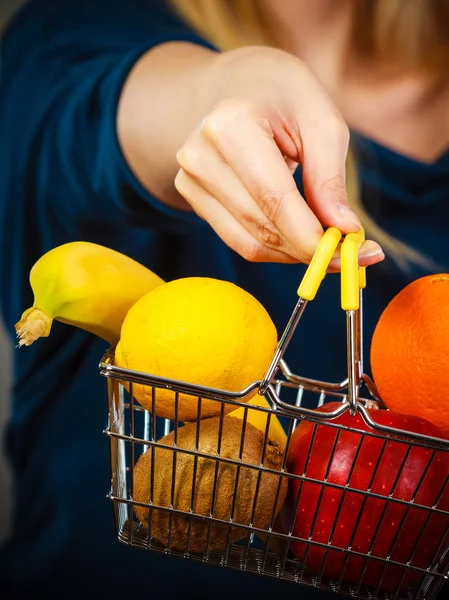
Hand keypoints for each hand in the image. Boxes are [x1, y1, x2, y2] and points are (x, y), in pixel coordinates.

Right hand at [174, 46, 383, 266]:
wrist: (238, 84)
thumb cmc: (285, 96)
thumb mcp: (322, 122)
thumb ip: (330, 180)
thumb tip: (345, 232)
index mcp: (232, 125)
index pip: (273, 198)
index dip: (309, 236)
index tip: (347, 255)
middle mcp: (200, 154)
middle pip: (261, 225)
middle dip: (308, 248)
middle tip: (348, 255)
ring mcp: (190, 178)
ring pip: (249, 241)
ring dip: (292, 252)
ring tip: (326, 243)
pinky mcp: (191, 195)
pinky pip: (238, 239)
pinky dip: (274, 247)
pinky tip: (296, 235)